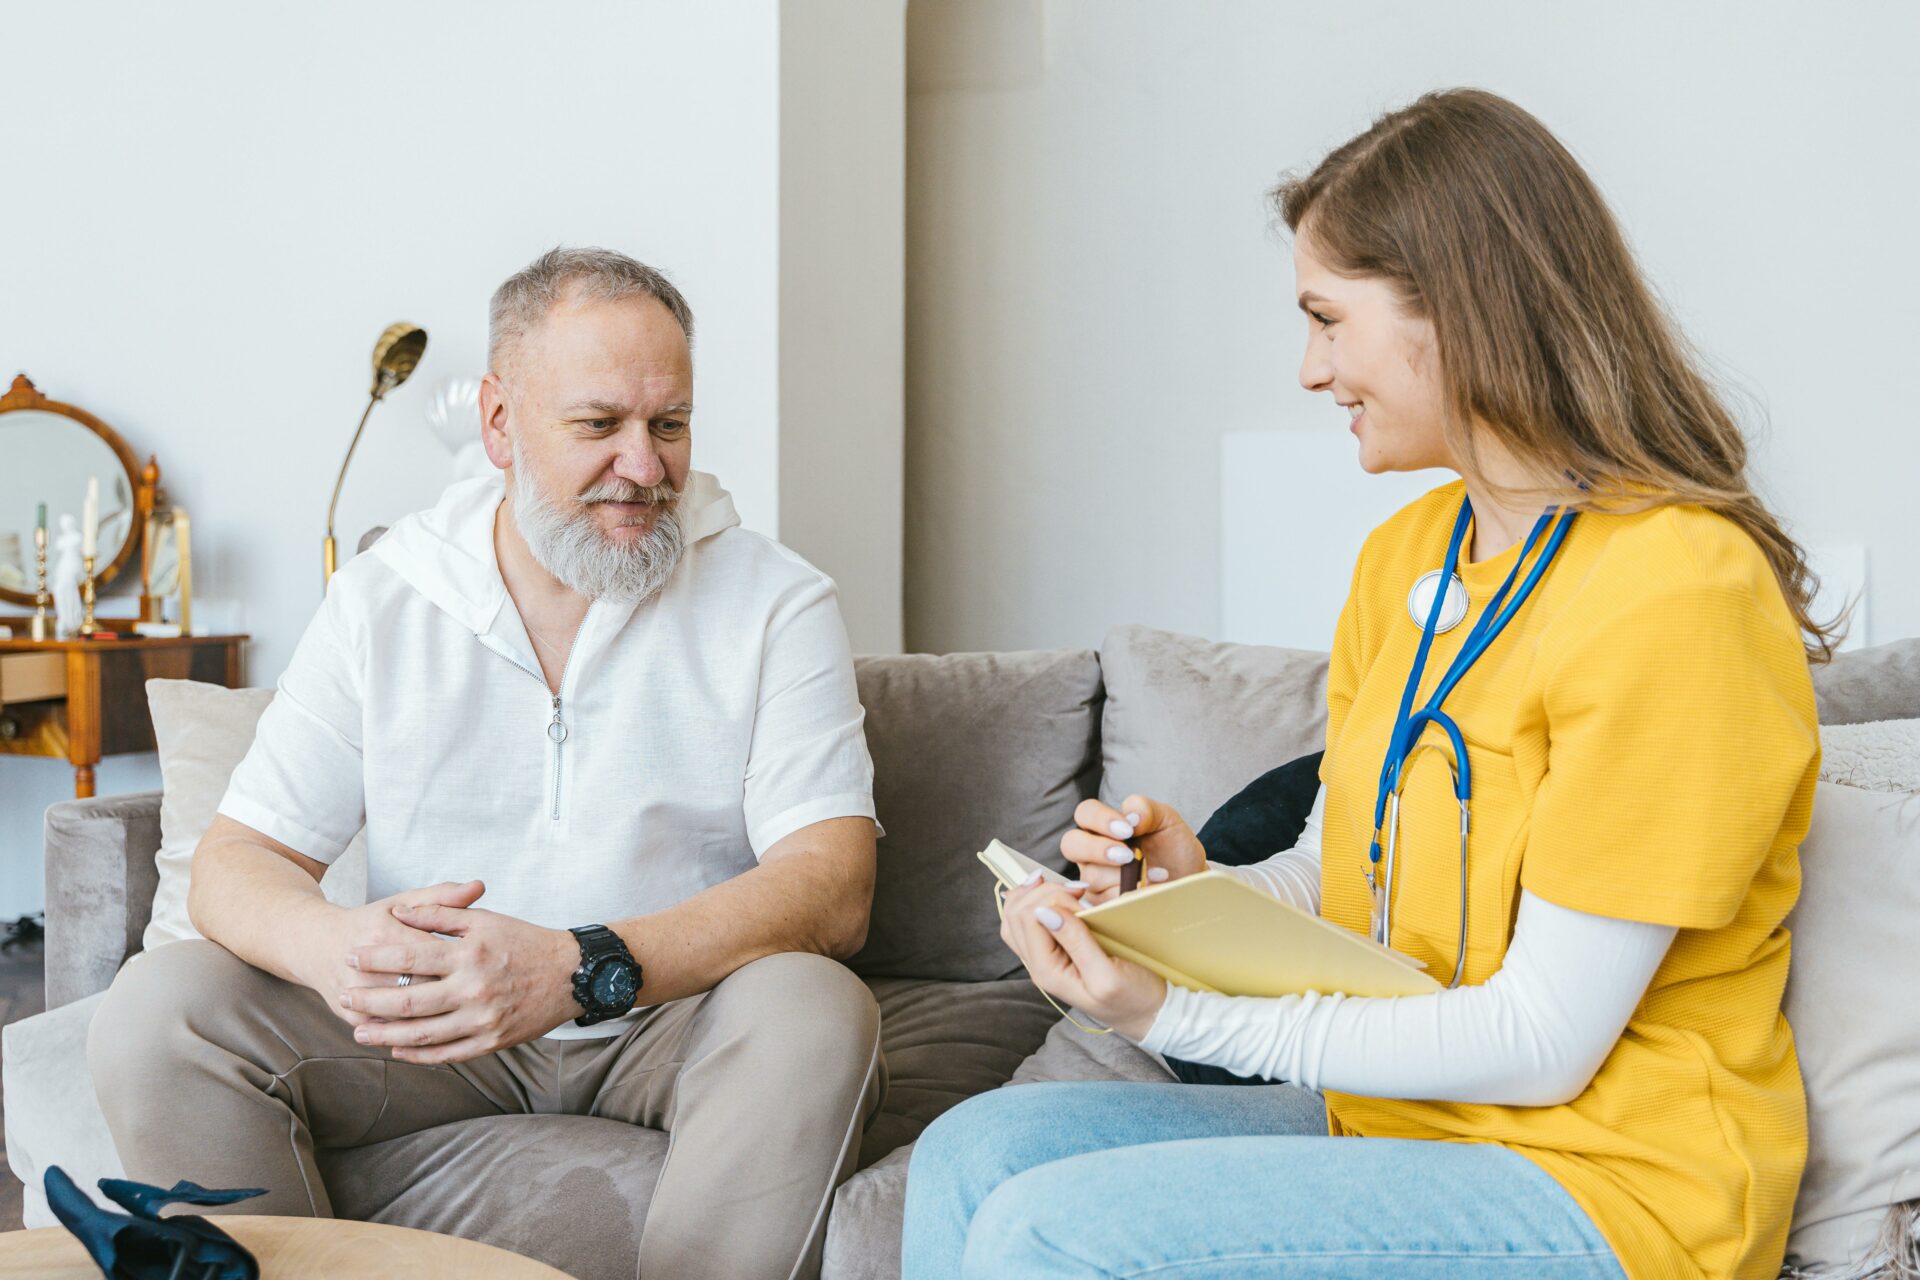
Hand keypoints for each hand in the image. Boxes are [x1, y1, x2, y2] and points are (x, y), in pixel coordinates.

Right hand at [297, 880, 486, 1028]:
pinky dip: (412, 1035)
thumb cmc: (371, 922)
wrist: (317, 945)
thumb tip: (479, 887)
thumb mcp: (401, 902)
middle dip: (451, 994)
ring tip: (463, 1015)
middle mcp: (367, 966)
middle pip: (420, 987)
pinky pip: (388, 1031)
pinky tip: (439, 1032)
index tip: (484, 968)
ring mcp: (357, 994)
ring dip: (435, 1019)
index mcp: (384, 933)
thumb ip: (441, 897)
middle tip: (479, 998)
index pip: (430, 954)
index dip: (460, 963)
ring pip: (404, 1015)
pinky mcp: (351, 1017)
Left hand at [337, 895, 583, 1064]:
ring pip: (422, 1032)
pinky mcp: (492, 1041)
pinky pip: (447, 1053)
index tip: (351, 956)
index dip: (376, 957)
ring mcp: (482, 1018)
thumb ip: (440, 913)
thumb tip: (400, 911)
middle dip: (369, 999)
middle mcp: (473, 988)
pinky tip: (398, 1050)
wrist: (570, 974)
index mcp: (469, 953)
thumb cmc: (526, 941)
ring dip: (385, 1034)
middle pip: (408, 998)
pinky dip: (419, 1054)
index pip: (410, 954)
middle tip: (343, 996)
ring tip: (360, 1032)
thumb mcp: (485, 919)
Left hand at [1000, 877, 1166, 1039]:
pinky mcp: (1054, 951)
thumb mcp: (1108, 975)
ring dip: (1039, 894)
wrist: (1145, 1014)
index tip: (1083, 897)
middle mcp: (1038, 964)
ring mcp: (1043, 957)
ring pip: (1017, 915)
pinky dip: (1042, 902)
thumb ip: (1077, 942)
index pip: (1027, 918)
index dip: (1051, 897)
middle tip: (1078, 891)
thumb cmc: (1133, 997)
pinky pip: (1031, 921)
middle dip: (1042, 891)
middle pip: (1015, 913)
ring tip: (1069, 890)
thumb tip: (1045, 912)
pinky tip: (1062, 897)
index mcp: (1047, 971)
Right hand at [1060, 794, 1206, 905]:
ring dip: (1124, 876)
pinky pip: (1106, 902)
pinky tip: (1151, 891)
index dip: (1100, 819)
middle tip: (1127, 855)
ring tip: (1157, 875)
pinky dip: (1131, 896)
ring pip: (1092, 877)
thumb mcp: (1166, 821)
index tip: (1127, 830)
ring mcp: (1094, 881)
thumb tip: (1131, 816)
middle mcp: (1091, 853)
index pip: (1085, 813)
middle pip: (1071, 844)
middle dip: (1097, 849)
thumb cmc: (1174, 849)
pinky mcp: (1102, 906)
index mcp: (1102, 827)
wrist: (1190, 880)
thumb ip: (1146, 809)